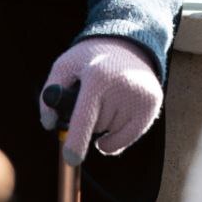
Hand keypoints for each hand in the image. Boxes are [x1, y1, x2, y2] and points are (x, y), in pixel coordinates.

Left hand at [39, 37, 162, 165]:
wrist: (127, 43)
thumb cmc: (91, 57)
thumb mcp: (65, 65)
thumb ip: (49, 93)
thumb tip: (49, 123)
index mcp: (97, 77)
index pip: (85, 117)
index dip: (77, 140)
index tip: (71, 159)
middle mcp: (122, 87)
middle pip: (95, 128)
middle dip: (89, 120)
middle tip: (94, 95)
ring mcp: (140, 96)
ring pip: (111, 134)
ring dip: (105, 124)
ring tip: (109, 96)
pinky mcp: (152, 104)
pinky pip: (128, 138)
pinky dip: (117, 136)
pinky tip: (116, 115)